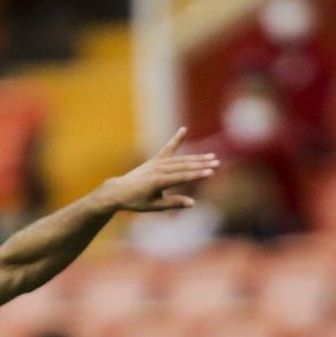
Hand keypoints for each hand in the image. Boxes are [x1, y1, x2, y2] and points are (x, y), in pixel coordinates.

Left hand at [94, 129, 219, 213]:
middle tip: (217, 163)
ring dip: (196, 157)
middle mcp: (158, 169)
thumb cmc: (136, 202)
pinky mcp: (154, 160)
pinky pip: (167, 149)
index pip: (182, 177)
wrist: (117, 191)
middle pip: (184, 166)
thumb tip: (193, 203)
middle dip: (201, 164)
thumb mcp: (154, 206)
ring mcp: (156, 163)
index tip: (211, 172)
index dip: (197, 175)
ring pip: (180, 159)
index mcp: (158, 182)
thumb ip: (173, 203)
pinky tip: (184, 130)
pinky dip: (176, 140)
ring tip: (212, 156)